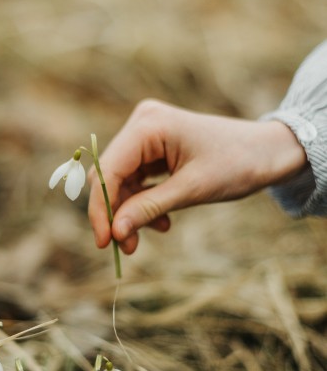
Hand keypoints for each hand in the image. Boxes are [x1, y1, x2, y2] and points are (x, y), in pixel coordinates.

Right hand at [88, 99, 306, 254]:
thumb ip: (148, 209)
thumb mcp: (191, 190)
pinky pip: (136, 177)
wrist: (268, 152)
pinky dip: (142, 202)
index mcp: (148, 125)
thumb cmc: (237, 164)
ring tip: (145, 237)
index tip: (103, 243)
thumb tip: (114, 233)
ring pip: (120, 180)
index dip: (102, 208)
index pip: (108, 170)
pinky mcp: (153, 146)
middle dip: (116, 212)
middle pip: (109, 174)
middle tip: (124, 247)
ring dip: (129, 211)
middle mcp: (142, 123)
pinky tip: (160, 221)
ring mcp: (147, 133)